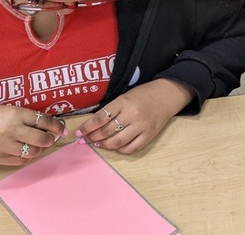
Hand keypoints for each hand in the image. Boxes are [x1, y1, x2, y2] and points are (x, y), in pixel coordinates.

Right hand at [0, 106, 67, 165]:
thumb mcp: (7, 109)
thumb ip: (25, 117)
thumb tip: (48, 125)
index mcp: (14, 114)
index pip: (43, 121)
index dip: (56, 126)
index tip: (61, 128)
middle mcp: (12, 130)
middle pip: (42, 139)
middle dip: (50, 139)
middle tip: (50, 138)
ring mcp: (6, 146)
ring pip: (33, 152)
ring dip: (39, 149)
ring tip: (37, 144)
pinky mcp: (0, 158)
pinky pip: (21, 161)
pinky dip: (27, 156)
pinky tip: (25, 150)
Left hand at [75, 79, 193, 153]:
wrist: (166, 96)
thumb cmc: (142, 95)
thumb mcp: (125, 96)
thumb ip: (111, 109)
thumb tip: (94, 125)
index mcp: (123, 102)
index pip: (100, 118)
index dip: (87, 127)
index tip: (79, 133)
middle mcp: (132, 114)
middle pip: (106, 131)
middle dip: (92, 138)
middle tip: (84, 140)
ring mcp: (141, 126)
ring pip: (117, 142)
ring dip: (104, 145)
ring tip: (97, 144)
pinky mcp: (149, 135)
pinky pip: (131, 148)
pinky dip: (120, 150)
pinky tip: (115, 146)